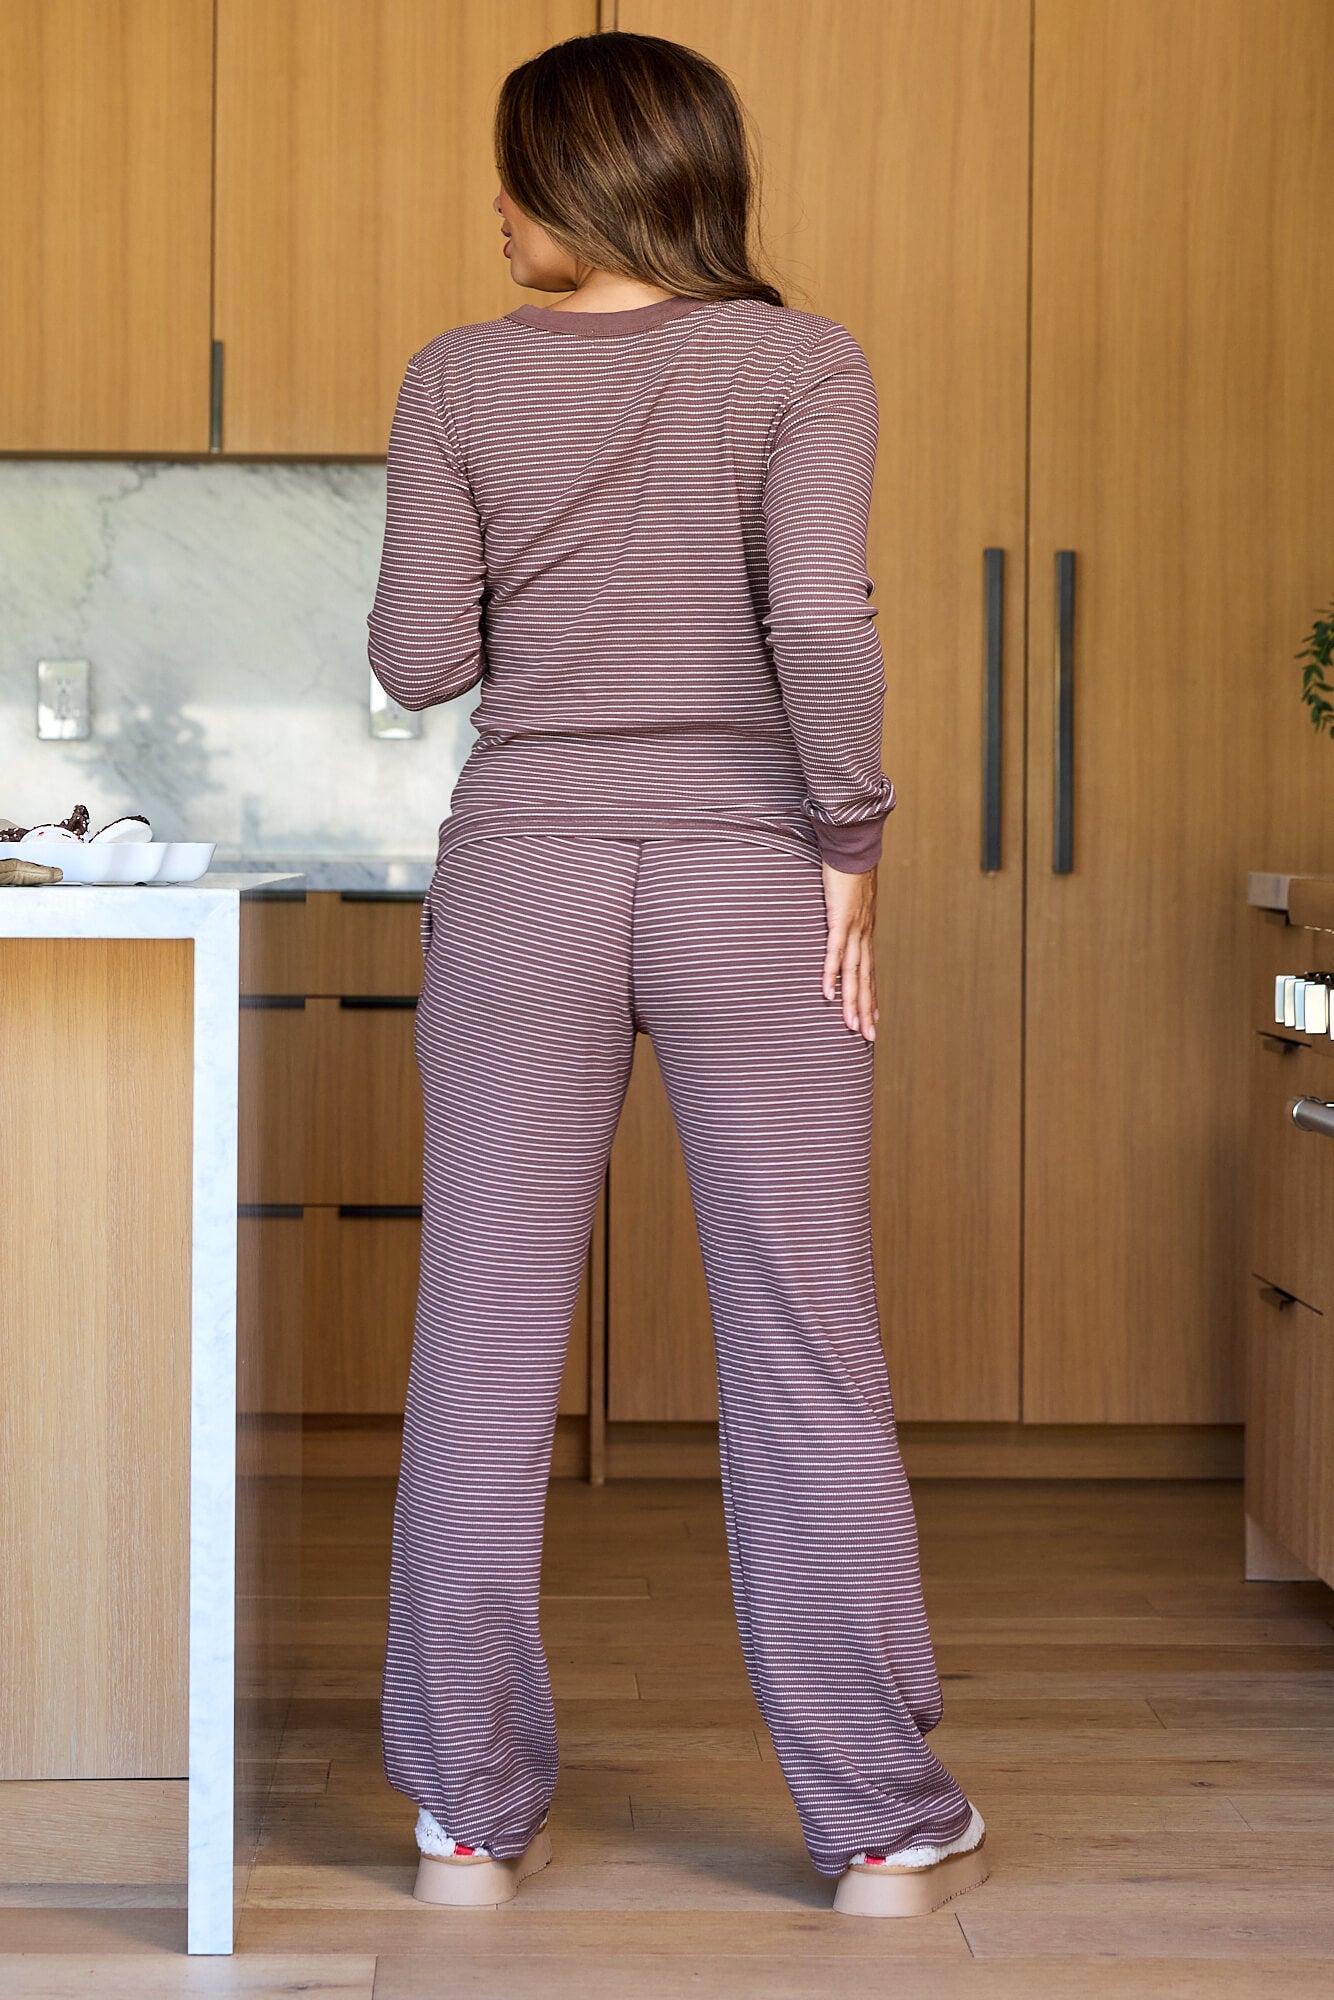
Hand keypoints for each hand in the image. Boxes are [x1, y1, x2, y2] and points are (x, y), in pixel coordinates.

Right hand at [821, 861, 878, 1041]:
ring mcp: (854, 929)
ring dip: (852, 1001)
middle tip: (868, 1036)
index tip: (874, 1017)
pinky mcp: (841, 920)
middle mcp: (863, 934)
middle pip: (865, 979)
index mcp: (865, 930)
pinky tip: (828, 994)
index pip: (869, 970)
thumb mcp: (848, 896)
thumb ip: (845, 910)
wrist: (853, 846)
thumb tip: (840, 916)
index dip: (871, 994)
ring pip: (853, 973)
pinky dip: (831, 975)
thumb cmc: (848, 867)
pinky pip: (835, 953)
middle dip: (865, 1009)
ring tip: (852, 1027)